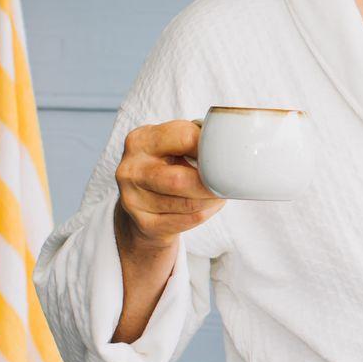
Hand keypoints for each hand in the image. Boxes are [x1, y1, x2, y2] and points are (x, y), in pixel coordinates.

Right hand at [114, 119, 224, 260]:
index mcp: (140, 140)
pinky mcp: (144, 224)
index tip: (225, 152)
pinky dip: (206, 213)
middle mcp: (130, 170)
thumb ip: (195, 138)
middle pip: (180, 179)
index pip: (183, 137)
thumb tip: (232, 143)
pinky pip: (188, 220)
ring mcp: (133, 199)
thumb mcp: (172, 144)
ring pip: (188, 203)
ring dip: (212, 199)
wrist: (140, 204)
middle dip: (211, 182)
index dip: (210, 146)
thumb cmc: (167, 165)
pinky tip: (209, 205)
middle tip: (228, 180)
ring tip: (220, 191)